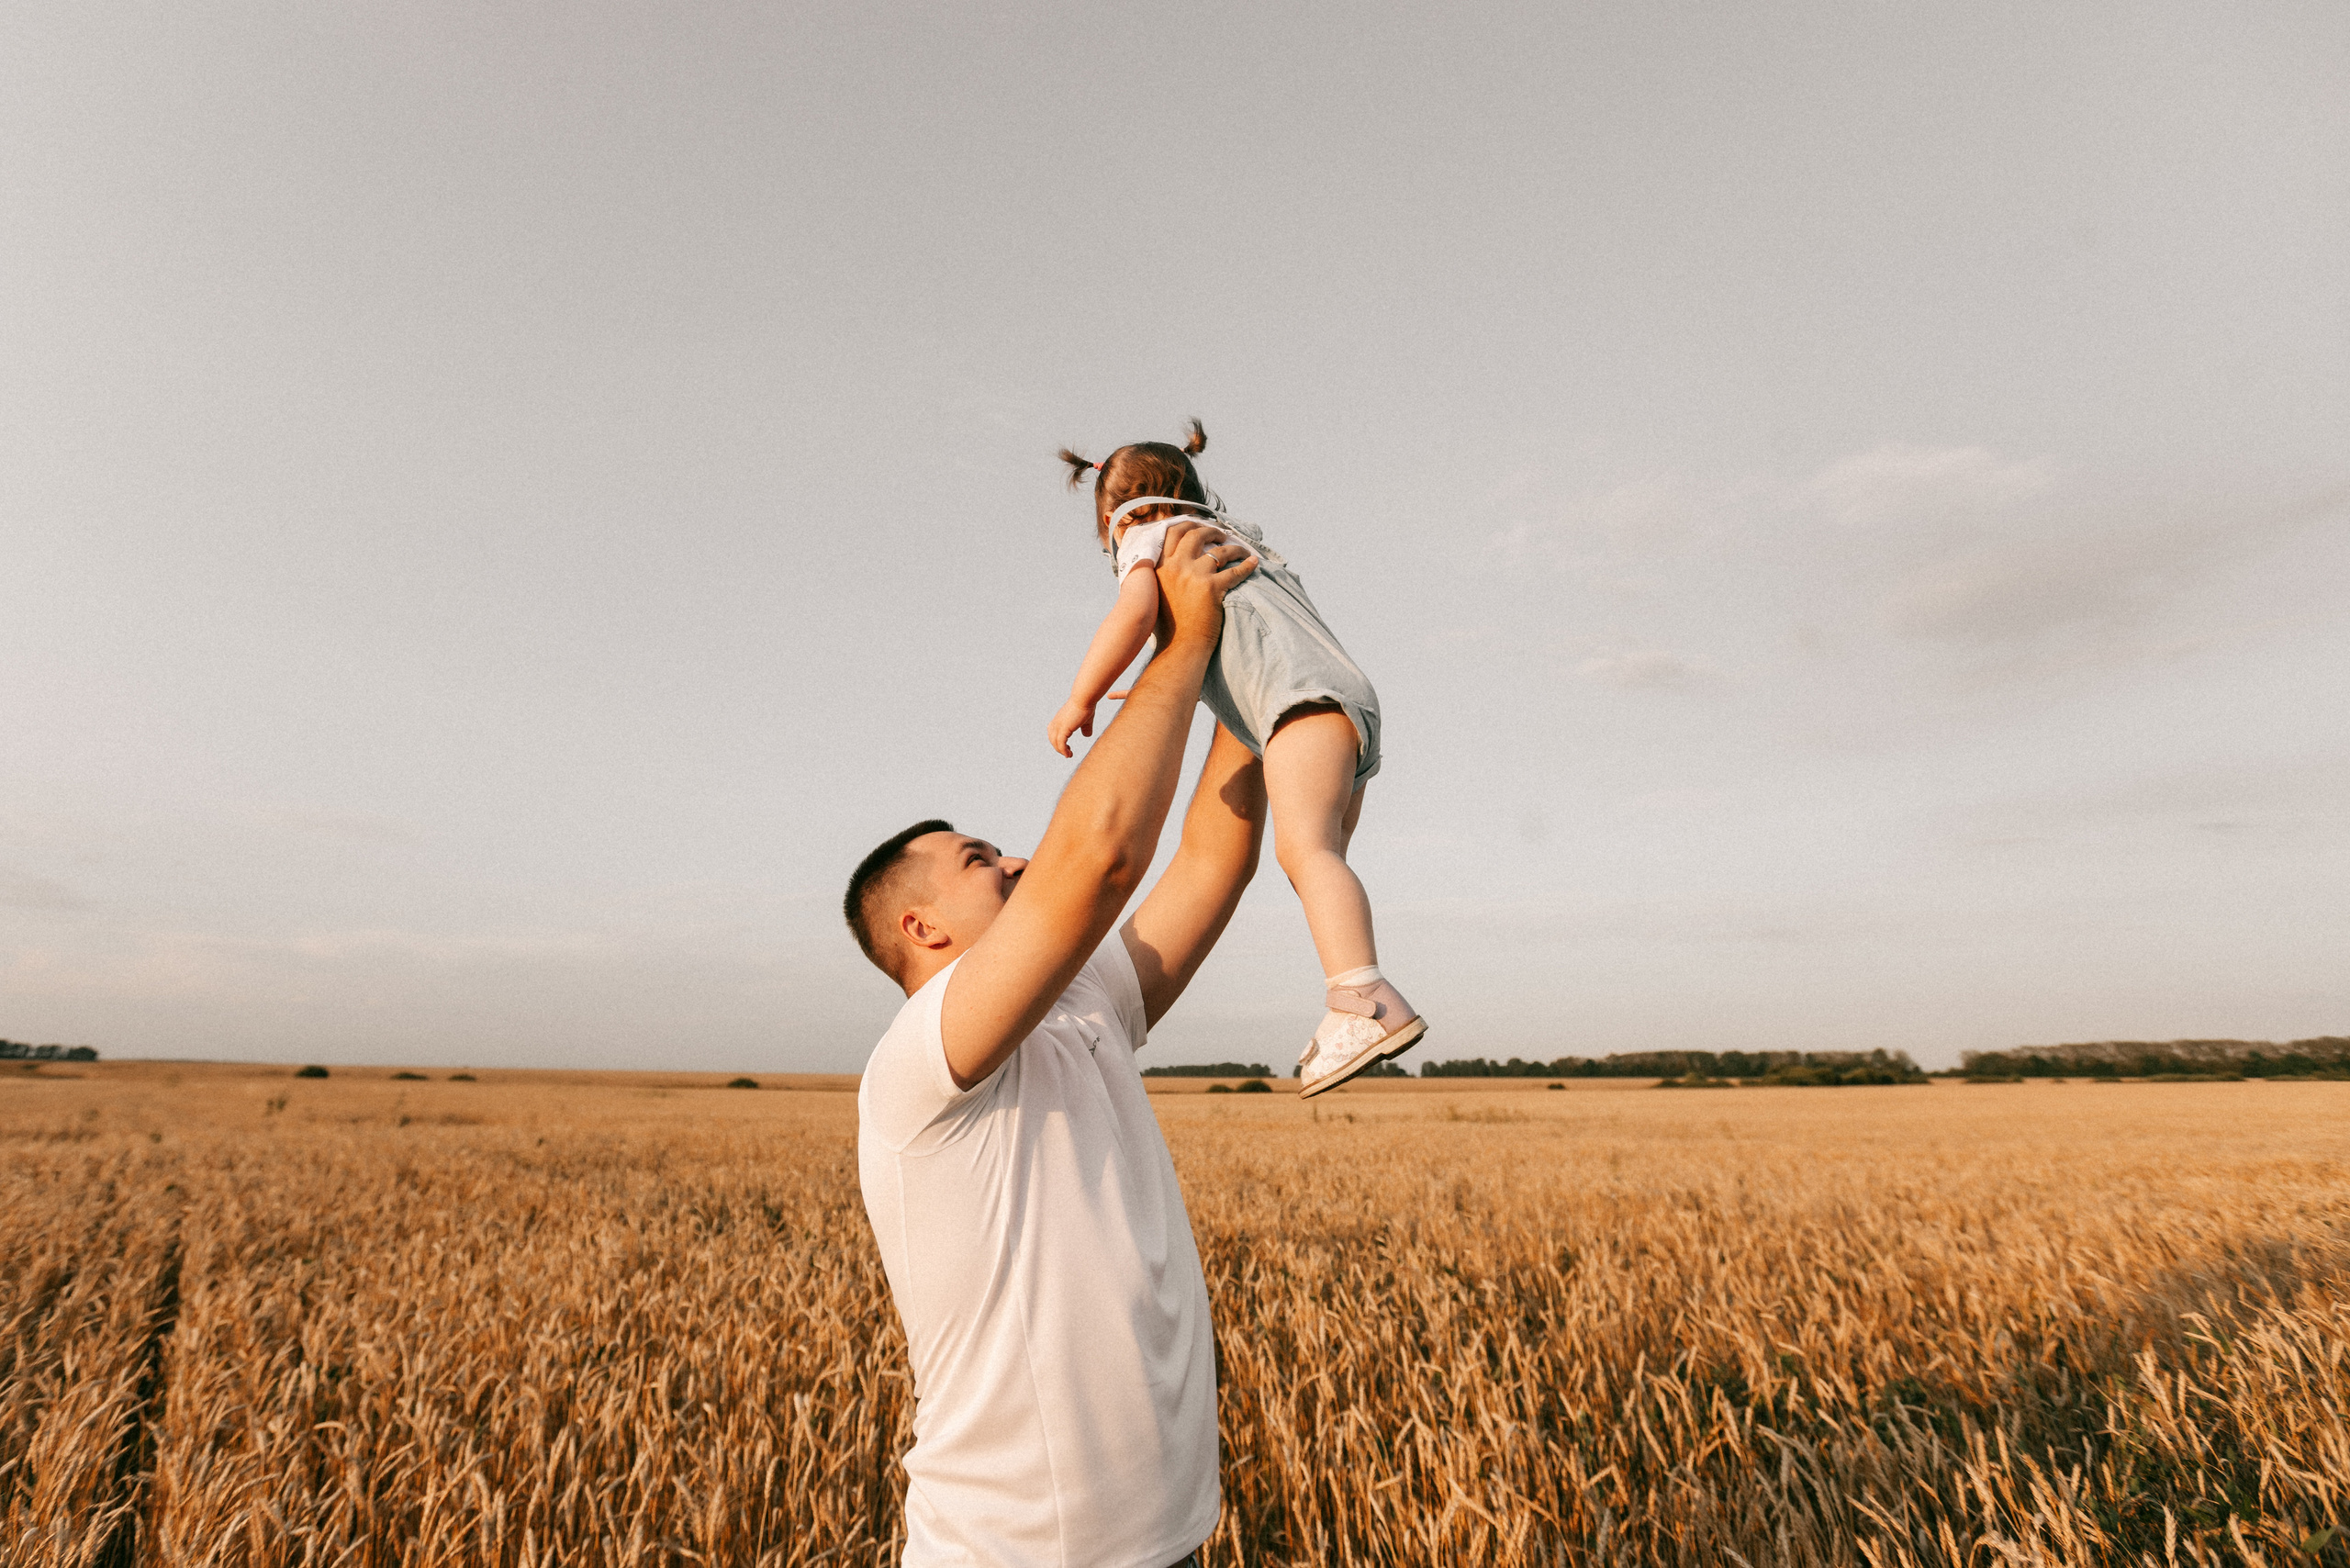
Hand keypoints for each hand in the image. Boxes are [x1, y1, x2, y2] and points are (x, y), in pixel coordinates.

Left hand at [1048, 697, 1095, 757]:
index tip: (1066, 746)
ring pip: (1055, 743)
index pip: (1052, 732)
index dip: (1057, 740)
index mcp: (1059, 719)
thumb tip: (1087, 735)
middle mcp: (1056, 722)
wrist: (1084, 699)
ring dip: (1061, 751)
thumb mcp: (1086, 720)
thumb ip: (1086, 728)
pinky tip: (1069, 754)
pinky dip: (1063, 751)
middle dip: (1058, 747)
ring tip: (1069, 755)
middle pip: (1052, 739)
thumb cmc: (1086, 706)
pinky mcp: (1063, 729)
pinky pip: (1060, 744)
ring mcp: (1058, 726)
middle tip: (1067, 753)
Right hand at [1153, 521, 1255, 649]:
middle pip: (1196, 534)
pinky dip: (1247, 565)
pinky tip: (1254, 563)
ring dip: (1233, 547)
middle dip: (1211, 531)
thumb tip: (1169, 560)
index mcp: (1159, 566)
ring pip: (1220, 551)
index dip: (1188, 525)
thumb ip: (1160, 574)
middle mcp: (1175, 566)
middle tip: (1221, 534)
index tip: (1199, 526)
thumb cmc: (1168, 626)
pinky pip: (1235, 571)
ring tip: (1240, 549)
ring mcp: (1194, 576)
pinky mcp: (1212, 588)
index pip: (1172, 533)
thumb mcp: (1154, 594)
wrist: (1179, 647)